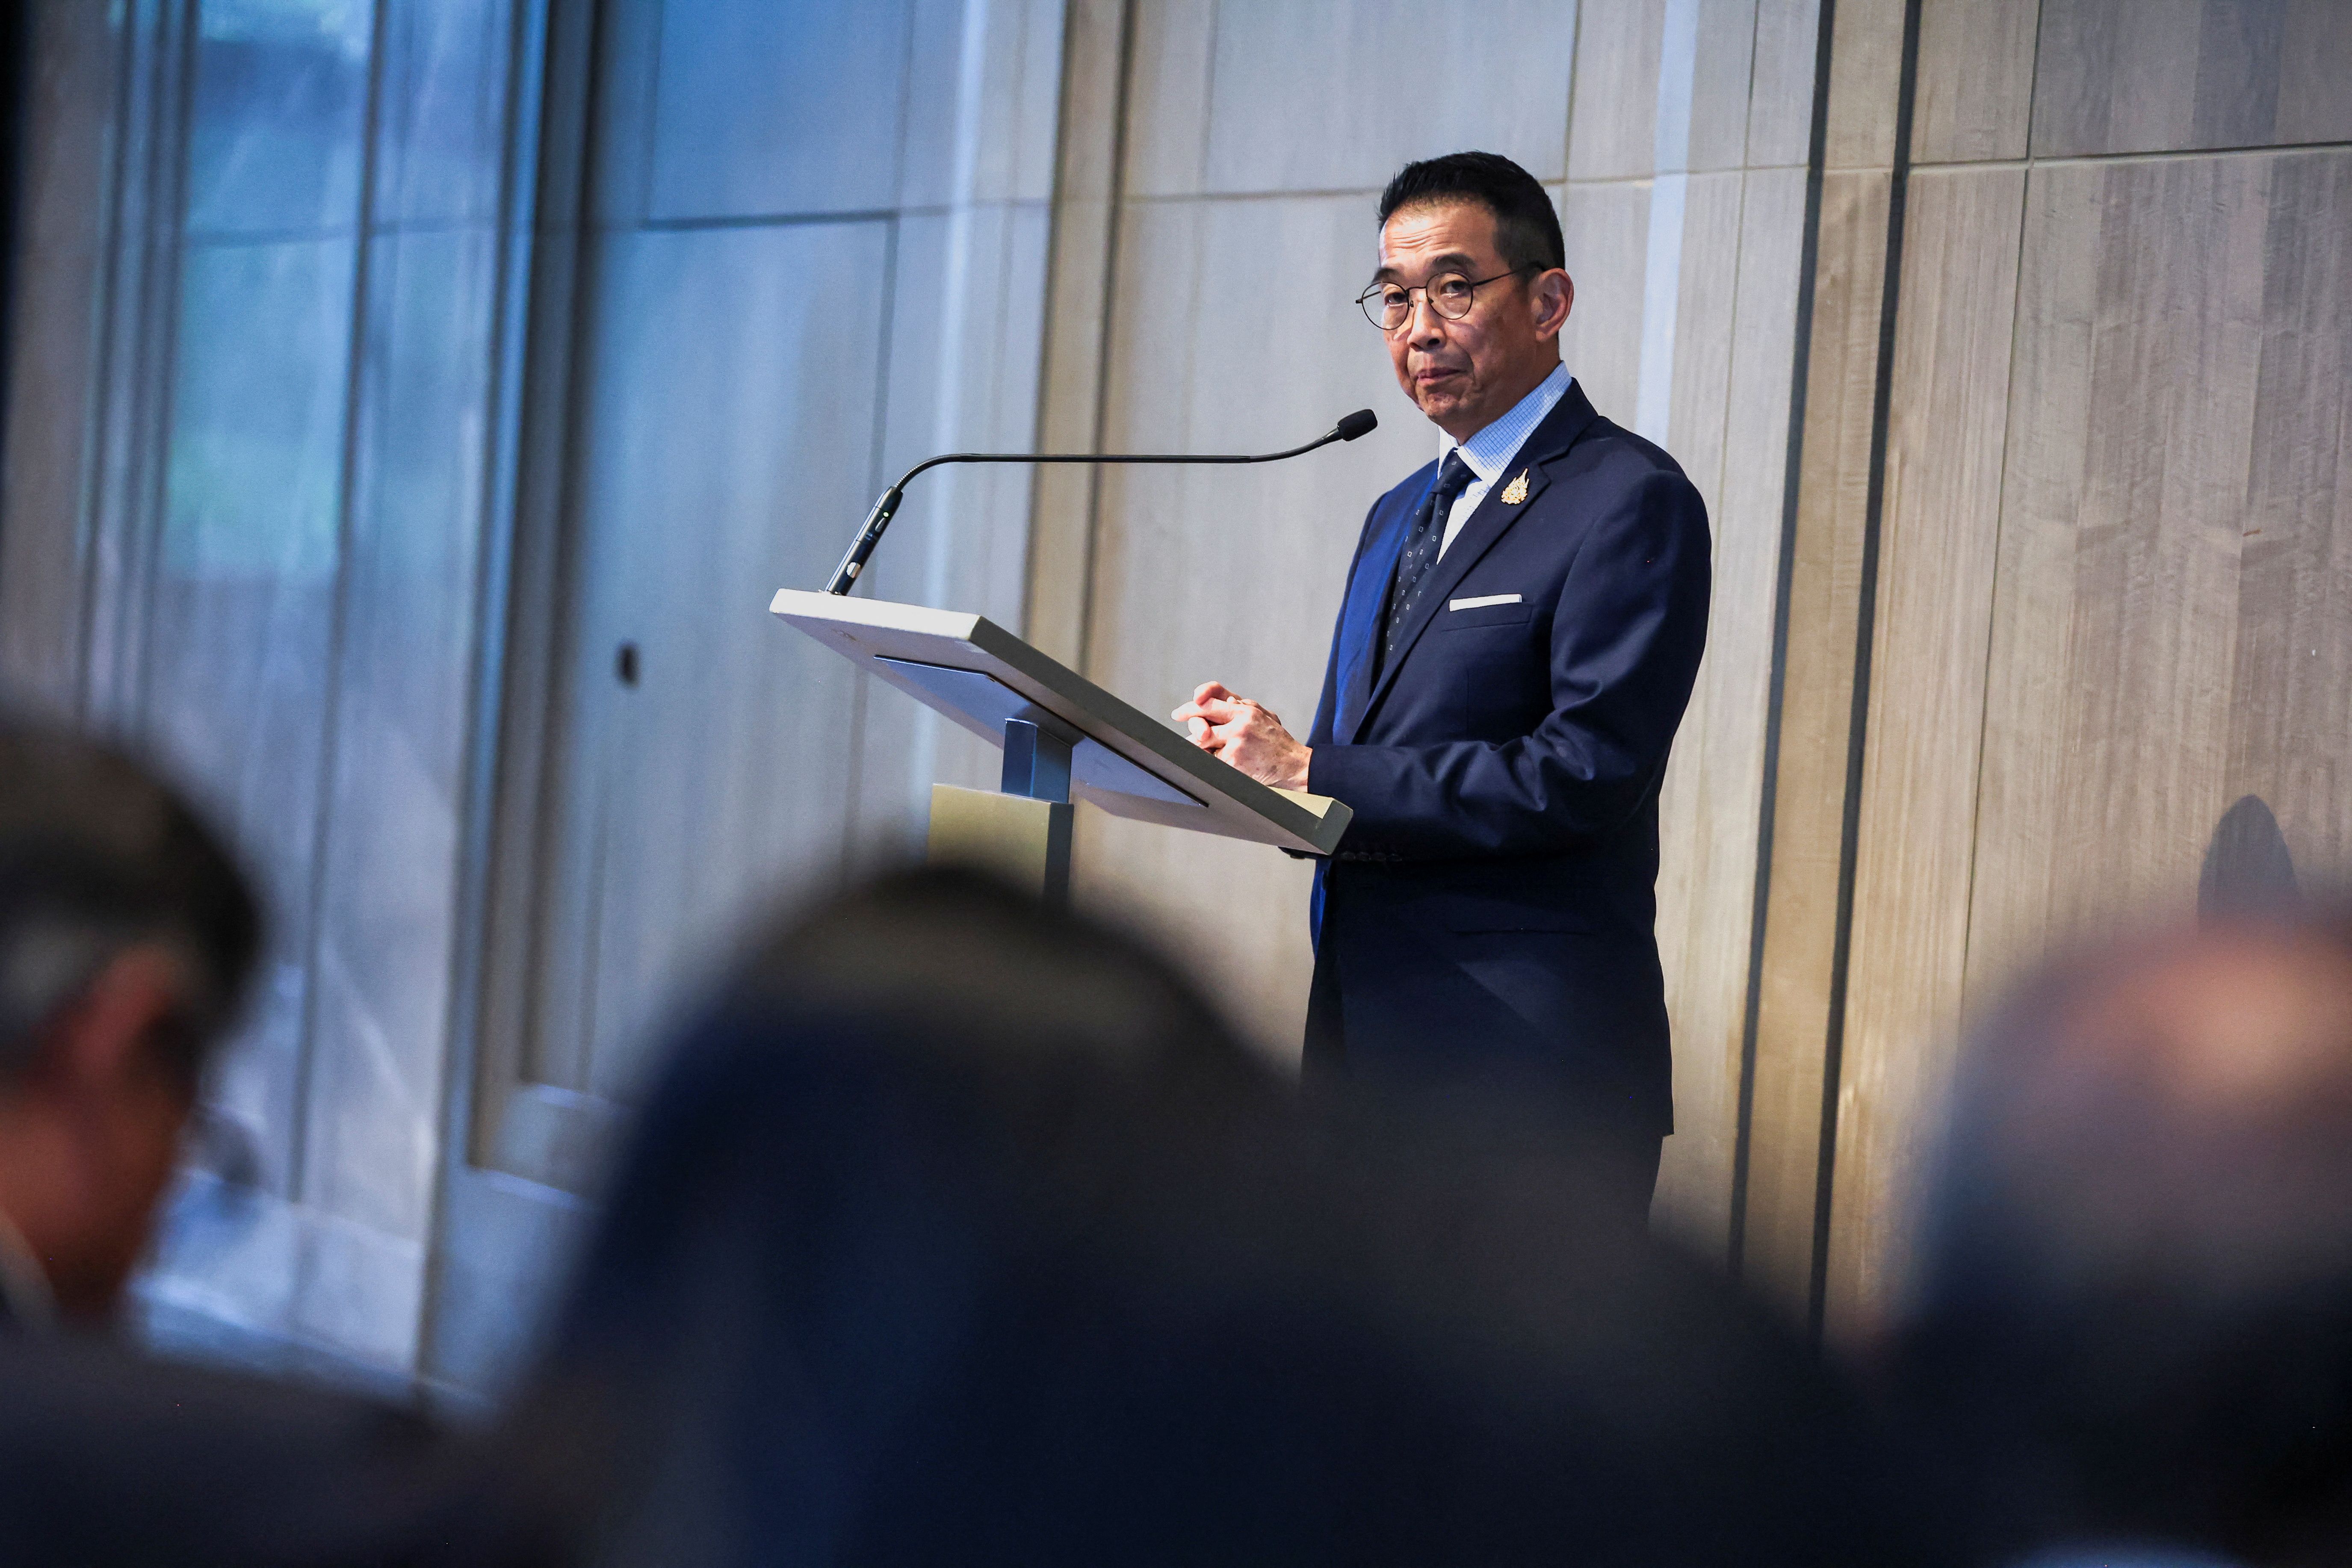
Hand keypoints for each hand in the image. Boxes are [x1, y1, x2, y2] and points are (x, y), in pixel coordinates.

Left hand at [1170, 681, 1310, 791]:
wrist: (1293, 765)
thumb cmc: (1276, 740)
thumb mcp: (1262, 713)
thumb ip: (1240, 706)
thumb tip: (1218, 702)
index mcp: (1246, 710)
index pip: (1210, 701)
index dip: (1191, 705)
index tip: (1179, 713)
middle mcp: (1239, 724)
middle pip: (1200, 719)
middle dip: (1192, 725)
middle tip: (1192, 732)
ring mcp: (1235, 744)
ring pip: (1201, 742)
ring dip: (1199, 745)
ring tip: (1210, 748)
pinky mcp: (1233, 763)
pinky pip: (1210, 760)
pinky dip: (1211, 761)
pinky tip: (1222, 762)